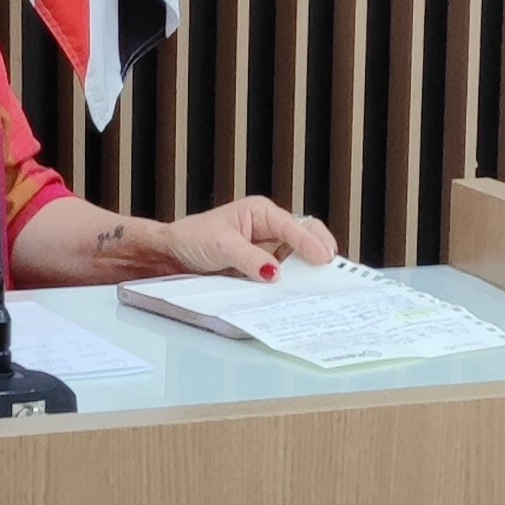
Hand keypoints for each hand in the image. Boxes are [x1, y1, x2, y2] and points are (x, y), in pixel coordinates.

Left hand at [140, 197, 337, 281]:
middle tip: (331, 272)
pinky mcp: (263, 267)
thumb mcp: (221, 246)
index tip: (323, 257)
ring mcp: (268, 249)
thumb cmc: (192, 239)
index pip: (293, 225)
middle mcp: (269, 228)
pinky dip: (294, 282)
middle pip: (305, 236)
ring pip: (298, 257)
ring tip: (320, 284)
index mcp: (260, 212)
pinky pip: (285, 273)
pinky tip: (300, 292)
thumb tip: (274, 272)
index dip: (310, 242)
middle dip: (320, 251)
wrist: (172, 256)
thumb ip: (249, 259)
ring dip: (308, 269)